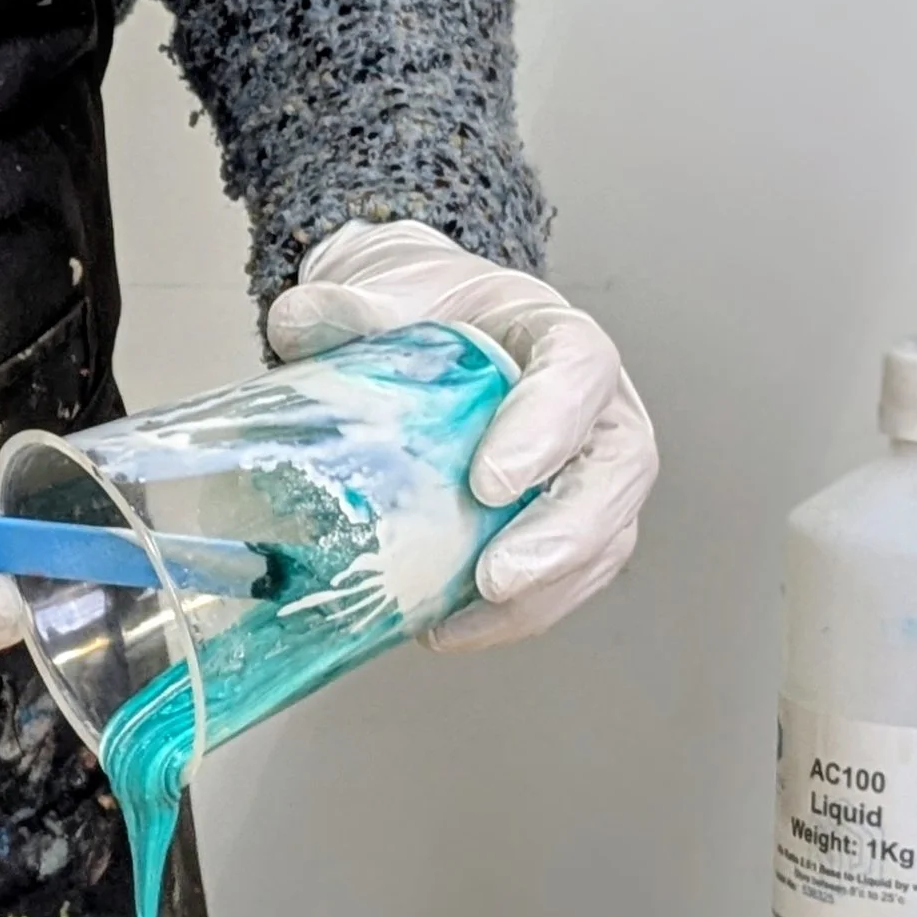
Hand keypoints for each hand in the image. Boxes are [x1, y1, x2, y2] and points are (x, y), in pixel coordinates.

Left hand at [263, 218, 656, 650]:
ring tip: (471, 615)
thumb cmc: (426, 309)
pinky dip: (518, 613)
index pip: (579, 369)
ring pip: (607, 535)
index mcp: (556, 333)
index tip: (488, 483)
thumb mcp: (385, 288)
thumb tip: (297, 320)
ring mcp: (591, 466)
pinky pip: (569, 576)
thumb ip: (347, 303)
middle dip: (564, 533)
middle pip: (619, 468)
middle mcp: (597, 403)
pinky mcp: (569, 522)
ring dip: (548, 590)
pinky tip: (453, 627)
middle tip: (495, 578)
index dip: (546, 428)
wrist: (428, 325)